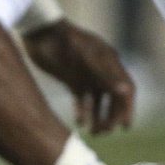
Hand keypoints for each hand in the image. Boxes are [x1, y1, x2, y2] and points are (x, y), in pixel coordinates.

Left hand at [21, 19, 135, 132]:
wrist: (37, 32)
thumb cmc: (62, 41)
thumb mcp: (83, 58)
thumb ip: (104, 74)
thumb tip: (125, 91)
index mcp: (109, 62)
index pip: (126, 88)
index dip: (127, 108)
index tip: (124, 126)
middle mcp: (101, 69)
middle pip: (113, 98)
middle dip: (112, 116)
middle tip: (104, 131)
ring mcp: (86, 75)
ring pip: (98, 101)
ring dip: (98, 117)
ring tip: (93, 132)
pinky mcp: (72, 79)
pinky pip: (82, 100)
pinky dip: (82, 111)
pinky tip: (80, 123)